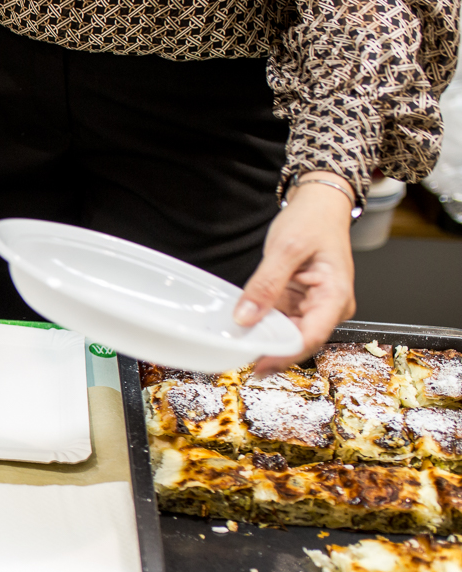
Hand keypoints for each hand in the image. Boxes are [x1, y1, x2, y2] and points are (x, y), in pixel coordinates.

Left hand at [235, 176, 357, 373]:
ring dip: (264, 340)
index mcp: (335, 296)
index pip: (310, 337)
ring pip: (288, 335)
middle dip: (270, 351)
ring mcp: (313, 307)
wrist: (320, 206)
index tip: (257, 365)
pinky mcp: (299, 303)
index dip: (283, 355)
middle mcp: (329, 307)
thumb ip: (266, 283)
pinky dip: (263, 326)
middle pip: (299, 341)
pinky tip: (243, 329)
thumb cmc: (313, 221)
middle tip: (236, 355)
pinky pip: (280, 322)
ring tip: (236, 344)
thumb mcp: (286, 248)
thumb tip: (246, 317)